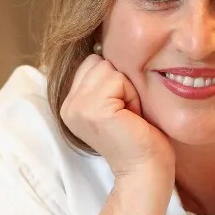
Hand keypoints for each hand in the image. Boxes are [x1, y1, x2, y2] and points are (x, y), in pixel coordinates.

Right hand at [61, 55, 173, 179]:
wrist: (147, 171)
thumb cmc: (141, 138)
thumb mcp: (117, 103)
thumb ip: (104, 81)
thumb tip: (104, 42)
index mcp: (70, 104)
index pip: (92, 62)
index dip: (116, 82)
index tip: (122, 112)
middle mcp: (67, 106)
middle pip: (99, 61)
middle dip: (121, 83)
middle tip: (127, 115)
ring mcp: (76, 108)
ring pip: (108, 68)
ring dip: (128, 90)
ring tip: (129, 116)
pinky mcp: (92, 110)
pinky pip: (118, 79)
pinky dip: (132, 96)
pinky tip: (132, 119)